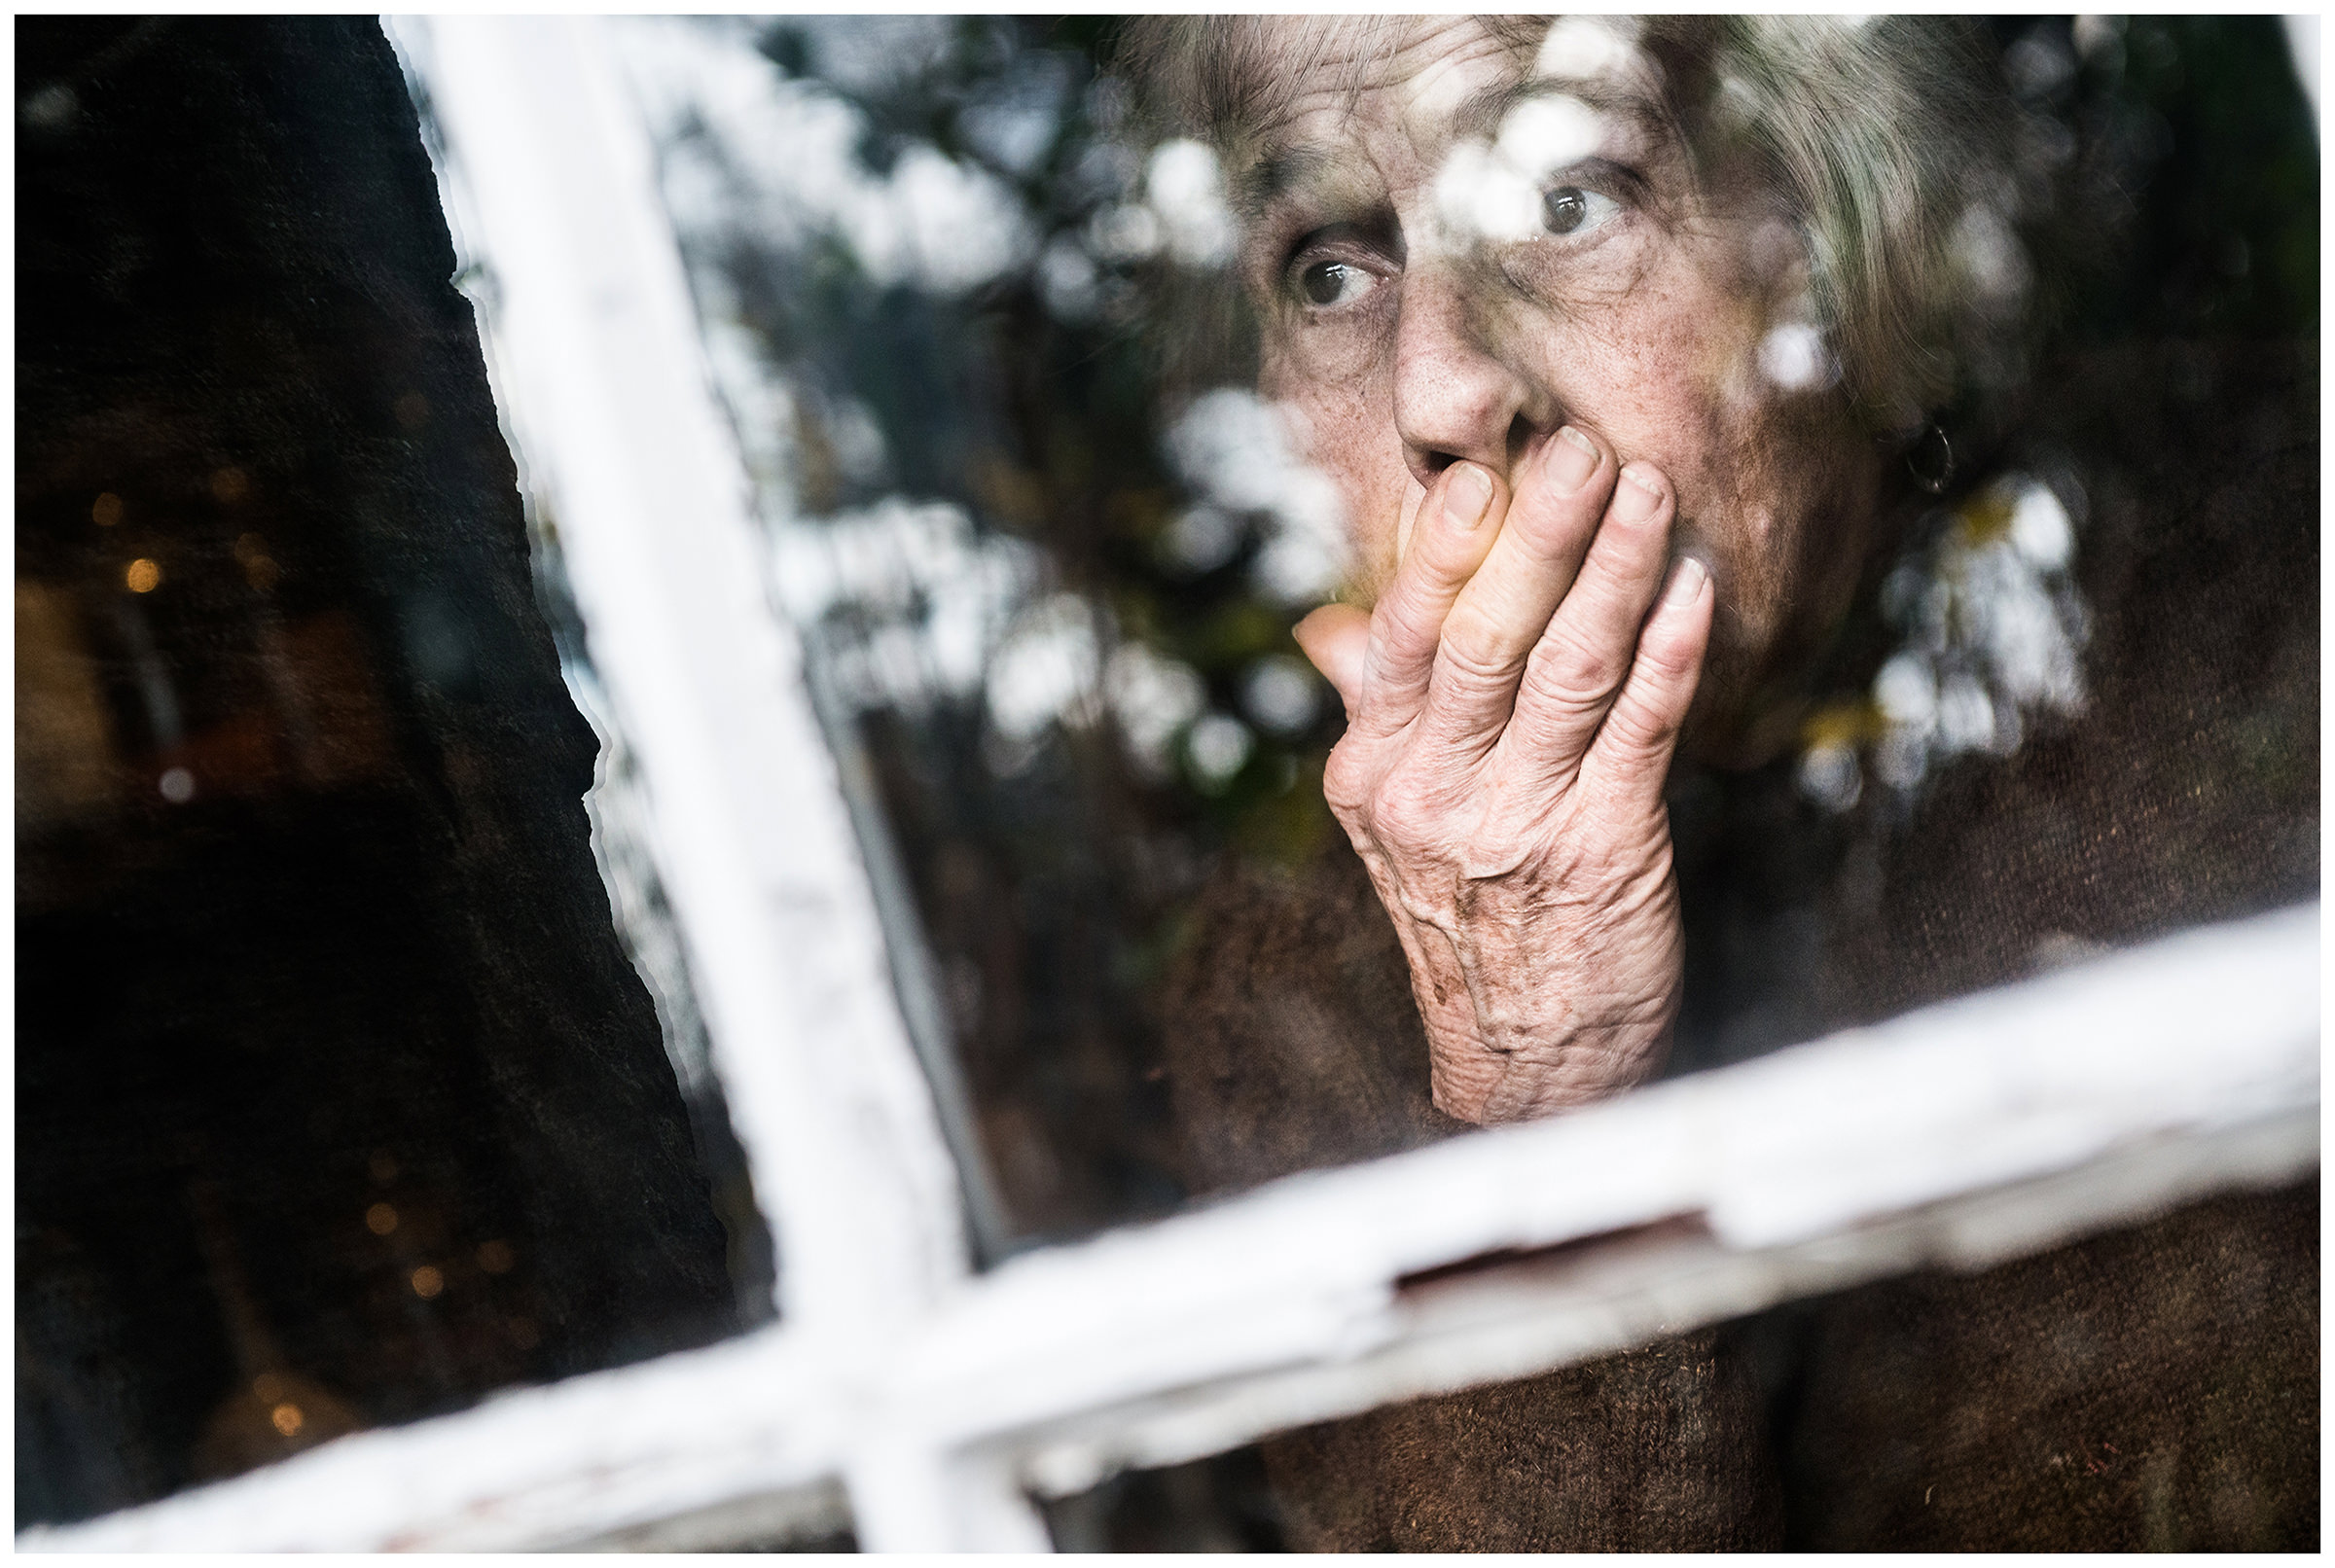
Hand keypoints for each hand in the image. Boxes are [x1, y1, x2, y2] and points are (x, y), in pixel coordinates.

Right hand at [1293, 426, 1713, 1123]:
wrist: (1527, 1060)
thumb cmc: (1467, 917)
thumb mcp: (1392, 821)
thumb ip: (1370, 714)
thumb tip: (1328, 627)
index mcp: (1375, 771)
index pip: (1404, 638)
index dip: (1441, 550)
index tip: (1476, 472)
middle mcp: (1436, 794)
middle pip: (1486, 638)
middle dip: (1540, 536)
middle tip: (1583, 450)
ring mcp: (1520, 823)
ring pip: (1571, 671)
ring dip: (1617, 571)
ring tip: (1650, 491)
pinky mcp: (1606, 849)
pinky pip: (1643, 729)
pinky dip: (1672, 650)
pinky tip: (1695, 586)